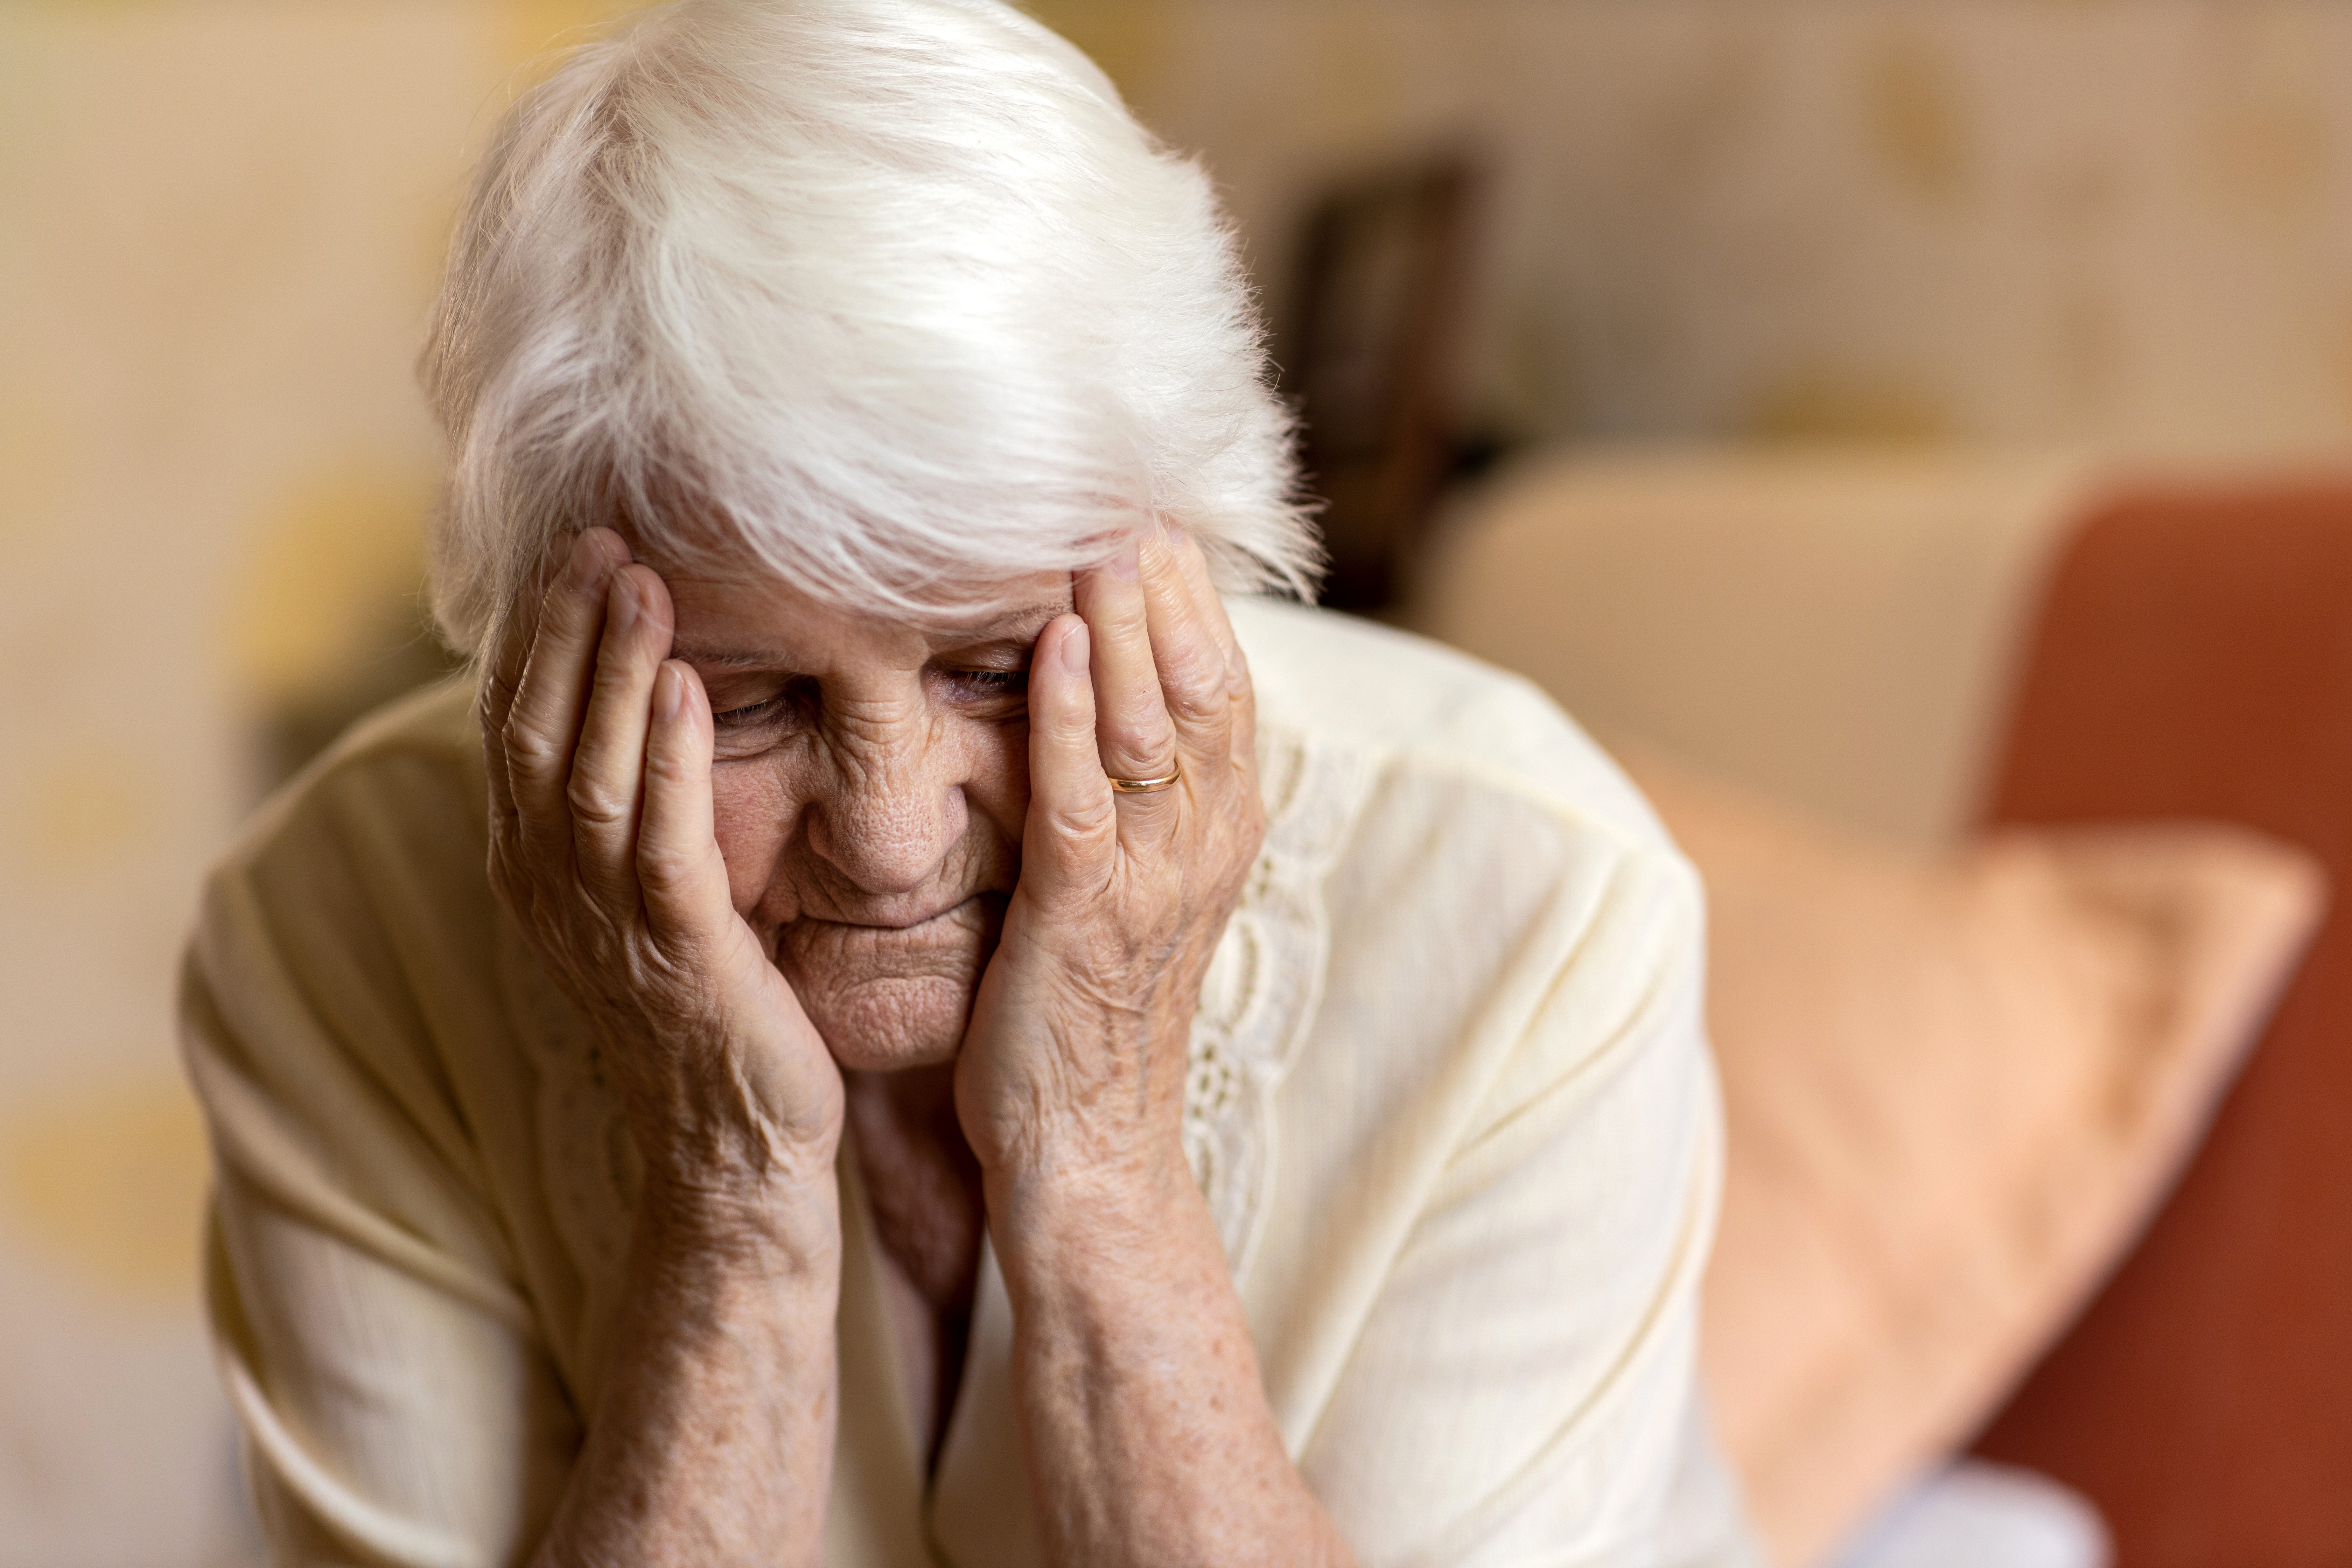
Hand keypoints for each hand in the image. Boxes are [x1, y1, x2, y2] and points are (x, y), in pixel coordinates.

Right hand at [482, 528, 842, 1243]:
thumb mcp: (654, 896)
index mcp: (538, 872)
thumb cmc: (710, 1010)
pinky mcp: (682, 955)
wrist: (735, 1152)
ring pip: (588, 773)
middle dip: (562, 629)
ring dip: (612, 669)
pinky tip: (684, 687)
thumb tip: (645, 700)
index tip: (566, 546)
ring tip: (638, 577)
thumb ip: (634, 810)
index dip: (534, 636)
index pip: (514, 728)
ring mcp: (609, 926)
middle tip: (595, 531)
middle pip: (536, 732)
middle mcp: (554, 892)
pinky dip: (668, 757)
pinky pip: (663, 841)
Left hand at [953, 526, 1263, 1192]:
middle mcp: (1200, 843)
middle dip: (1167, 591)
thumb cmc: (1095, 1008)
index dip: (1196, 602)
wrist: (1091, 1147)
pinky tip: (1048, 647)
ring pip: (1146, 729)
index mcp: (1217, 830)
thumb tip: (1106, 694)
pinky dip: (1066, 719)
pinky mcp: (1082, 915)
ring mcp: (1149, 880)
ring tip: (1097, 539)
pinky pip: (1081, 801)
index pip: (1222, 689)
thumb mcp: (1136, 884)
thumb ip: (1137, 792)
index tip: (1160, 516)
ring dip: (1120, 628)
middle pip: (1198, 690)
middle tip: (1132, 494)